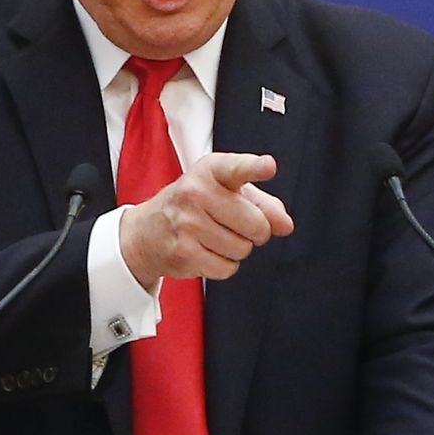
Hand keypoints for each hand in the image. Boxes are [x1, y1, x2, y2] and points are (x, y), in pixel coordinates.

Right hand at [118, 152, 294, 287]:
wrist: (147, 231)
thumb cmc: (197, 205)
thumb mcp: (228, 192)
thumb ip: (264, 204)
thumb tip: (285, 225)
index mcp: (211, 170)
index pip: (236, 168)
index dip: (254, 168)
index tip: (268, 166)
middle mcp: (196, 192)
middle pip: (256, 224)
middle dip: (257, 231)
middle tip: (239, 225)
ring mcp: (187, 222)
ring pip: (243, 248)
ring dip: (238, 248)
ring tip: (217, 236)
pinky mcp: (183, 251)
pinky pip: (227, 267)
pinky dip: (224, 265)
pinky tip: (207, 251)